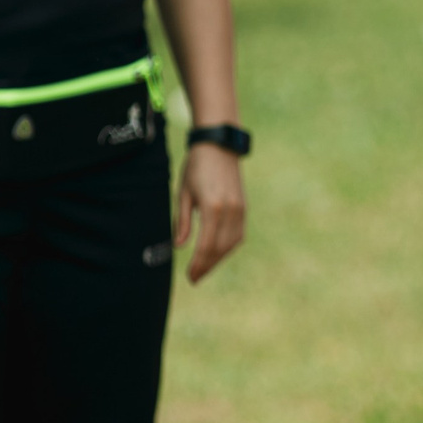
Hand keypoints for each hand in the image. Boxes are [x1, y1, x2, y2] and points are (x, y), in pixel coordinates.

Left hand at [176, 144, 247, 283]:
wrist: (219, 145)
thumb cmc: (196, 166)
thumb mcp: (183, 193)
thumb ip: (182, 221)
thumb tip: (179, 246)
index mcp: (213, 207)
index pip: (206, 245)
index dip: (198, 264)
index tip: (190, 277)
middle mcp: (230, 210)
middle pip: (220, 248)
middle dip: (208, 265)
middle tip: (195, 278)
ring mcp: (240, 208)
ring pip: (232, 243)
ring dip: (218, 258)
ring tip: (205, 267)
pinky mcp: (244, 206)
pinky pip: (238, 234)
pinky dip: (228, 246)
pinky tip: (217, 252)